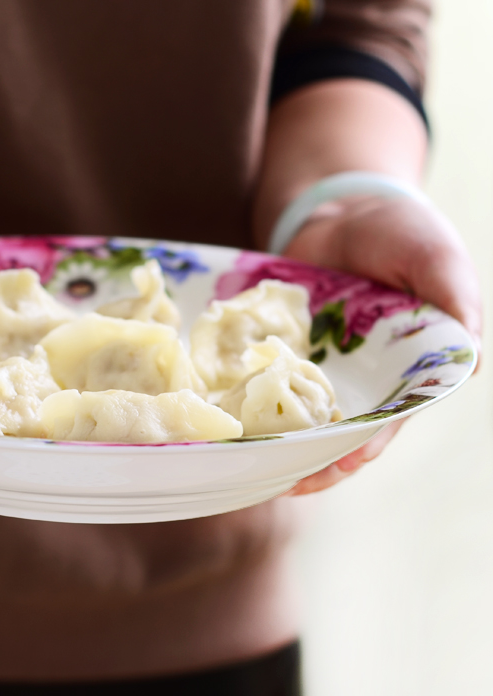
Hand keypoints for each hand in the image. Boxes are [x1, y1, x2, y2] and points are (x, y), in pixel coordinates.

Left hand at [283, 194, 481, 495]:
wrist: (341, 206)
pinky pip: (268, 383)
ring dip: (280, 443)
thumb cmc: (401, 231)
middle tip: (284, 480)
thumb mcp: (436, 258)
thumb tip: (470, 361)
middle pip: (337, 433)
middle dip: (314, 460)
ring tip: (253, 465)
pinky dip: (254, 402)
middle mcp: (361, 379)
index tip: (337, 466)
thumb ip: (455, 302)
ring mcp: (320, 367)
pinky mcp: (285, 351)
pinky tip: (234, 422)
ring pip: (300, 418)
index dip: (363, 448)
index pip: (387, 423)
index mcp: (404, 371)